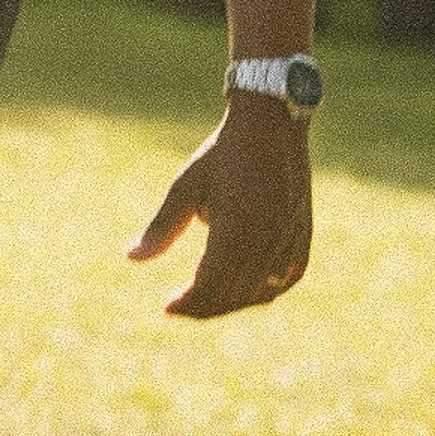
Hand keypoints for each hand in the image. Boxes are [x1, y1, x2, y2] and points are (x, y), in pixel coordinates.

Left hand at [128, 98, 311, 317]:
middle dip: (205, 307)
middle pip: (233, 296)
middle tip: (182, 306)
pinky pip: (286, 279)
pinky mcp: (303, 237)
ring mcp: (290, 243)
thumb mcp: (185, 189)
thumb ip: (161, 229)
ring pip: (262, 293)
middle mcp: (266, 246)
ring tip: (207, 297)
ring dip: (233, 301)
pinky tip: (245, 287)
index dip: (187, 304)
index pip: (208, 289)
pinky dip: (265, 289)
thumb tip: (131, 259)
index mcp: (235, 236)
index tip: (167, 308)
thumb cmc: (222, 155)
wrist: (269, 127)